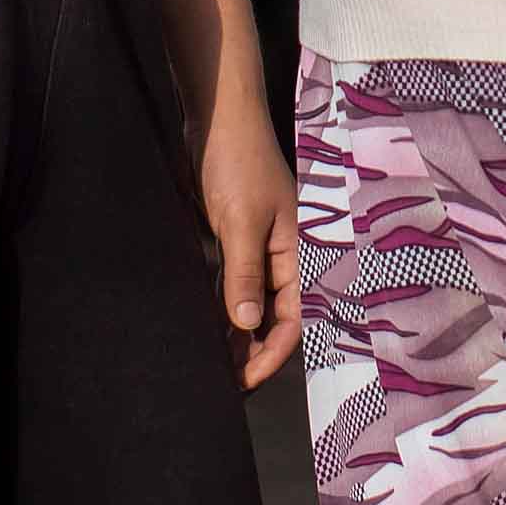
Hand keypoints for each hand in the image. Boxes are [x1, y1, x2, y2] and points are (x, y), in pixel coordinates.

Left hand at [197, 93, 302, 389]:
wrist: (218, 119)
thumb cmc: (238, 163)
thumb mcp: (242, 222)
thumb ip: (245, 274)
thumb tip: (246, 324)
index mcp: (297, 252)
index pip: (293, 318)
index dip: (270, 353)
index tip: (244, 380)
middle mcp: (282, 255)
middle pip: (274, 317)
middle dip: (253, 352)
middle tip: (226, 385)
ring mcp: (257, 247)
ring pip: (252, 305)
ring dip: (237, 335)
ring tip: (215, 367)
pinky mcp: (233, 239)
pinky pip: (233, 285)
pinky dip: (223, 309)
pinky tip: (208, 329)